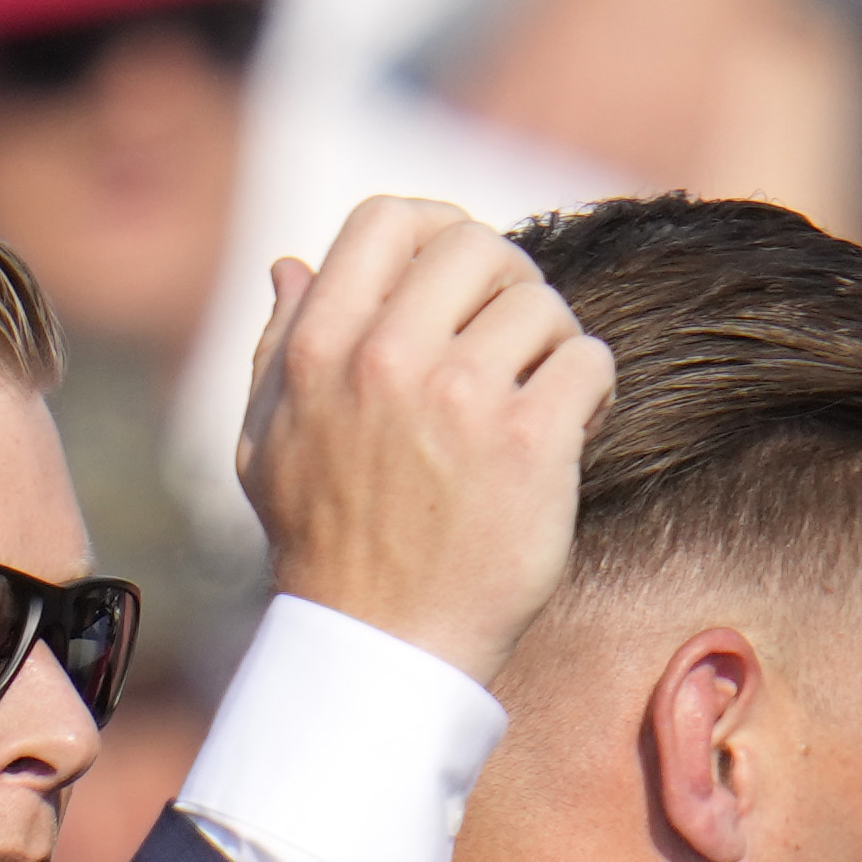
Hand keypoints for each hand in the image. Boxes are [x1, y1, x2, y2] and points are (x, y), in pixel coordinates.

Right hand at [237, 195, 616, 685]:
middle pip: (478, 247)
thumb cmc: (327, 545)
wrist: (385, 642)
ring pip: (542, 305)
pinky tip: (573, 423)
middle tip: (520, 335)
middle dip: (510, 282)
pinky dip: (593, 384)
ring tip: (543, 392)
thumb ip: (279, 346)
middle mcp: (387, 358)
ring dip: (555, 343)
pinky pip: (587, 361)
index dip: (440, 227)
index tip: (466, 273)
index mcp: (320, 347)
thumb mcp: (268, 439)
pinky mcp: (529, 443)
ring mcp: (460, 397)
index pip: (388, 220)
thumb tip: (291, 263)